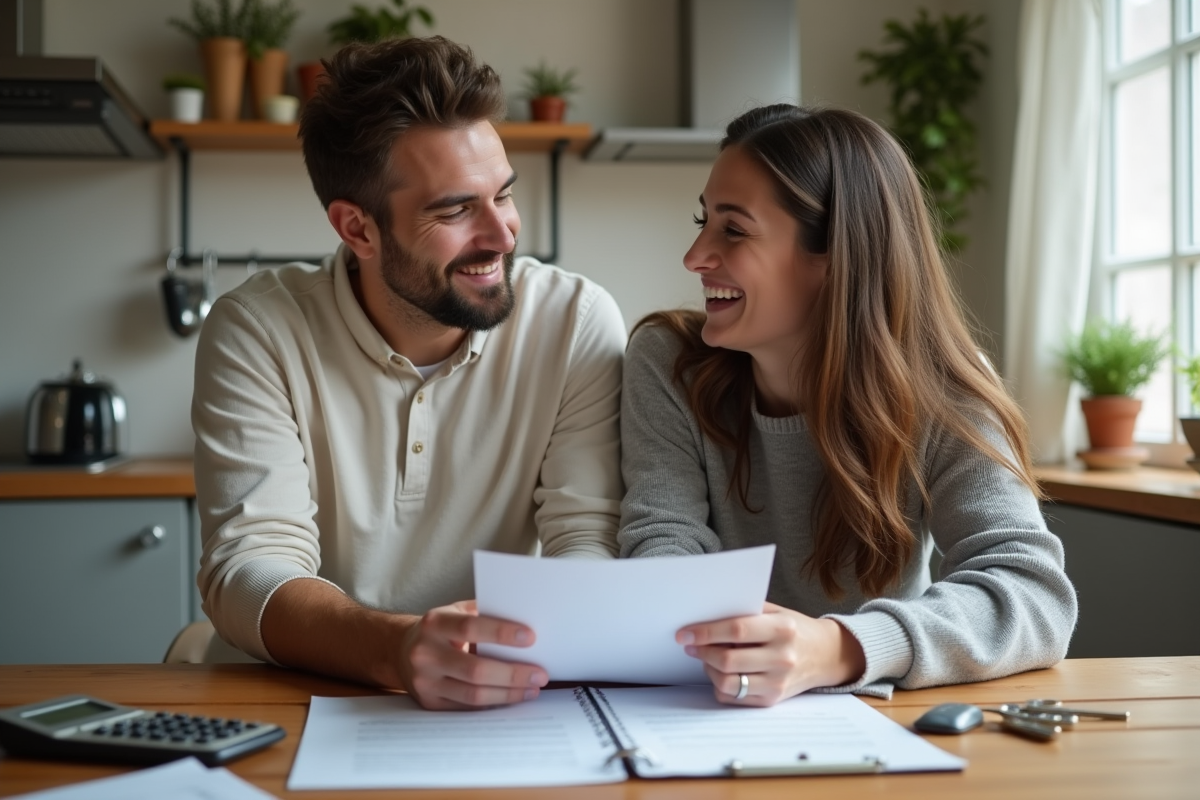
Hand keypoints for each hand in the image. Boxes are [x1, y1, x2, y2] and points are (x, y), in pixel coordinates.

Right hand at [399, 600, 548, 709]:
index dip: (501, 633)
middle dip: (513, 674)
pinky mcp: (429, 702)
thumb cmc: (442, 628)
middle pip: (475, 669)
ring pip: (473, 694)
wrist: (402, 650)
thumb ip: (485, 613)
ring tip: (532, 689)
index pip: (470, 628)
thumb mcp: (457, 611)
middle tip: (540, 674)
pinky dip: (494, 703)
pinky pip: (467, 707)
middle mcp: (425, 653)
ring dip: (508, 693)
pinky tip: (512, 697)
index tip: (530, 638)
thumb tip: (527, 620)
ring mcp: (425, 681)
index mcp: (434, 623)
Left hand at [677, 602, 865, 705]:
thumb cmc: (794, 629)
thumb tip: (704, 614)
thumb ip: (744, 611)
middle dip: (702, 652)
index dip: (706, 632)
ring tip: (706, 658)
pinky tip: (721, 672)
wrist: (825, 655)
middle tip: (691, 645)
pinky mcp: (772, 700)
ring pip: (728, 682)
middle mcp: (782, 657)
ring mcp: (778, 682)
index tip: (685, 633)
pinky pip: (734, 697)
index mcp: (783, 629)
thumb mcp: (775, 612)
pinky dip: (719, 685)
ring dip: (708, 669)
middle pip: (728, 659)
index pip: (737, 630)